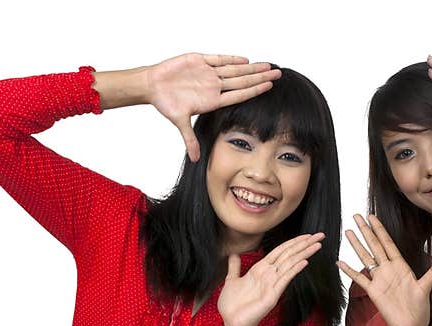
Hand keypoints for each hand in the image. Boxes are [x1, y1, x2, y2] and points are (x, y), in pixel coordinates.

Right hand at [147, 53, 281, 161]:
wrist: (153, 86)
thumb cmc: (166, 103)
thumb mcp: (179, 122)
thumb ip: (189, 139)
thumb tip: (194, 161)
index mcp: (213, 100)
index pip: (239, 94)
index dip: (254, 90)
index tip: (270, 87)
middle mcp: (214, 86)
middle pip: (242, 80)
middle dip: (260, 77)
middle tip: (278, 73)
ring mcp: (208, 73)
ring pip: (234, 69)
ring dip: (251, 67)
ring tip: (268, 64)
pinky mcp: (199, 61)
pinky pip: (218, 59)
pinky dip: (231, 59)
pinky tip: (246, 60)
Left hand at [218, 233, 324, 325]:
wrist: (232, 322)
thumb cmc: (232, 304)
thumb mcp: (232, 281)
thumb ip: (235, 268)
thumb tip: (233, 255)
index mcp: (261, 269)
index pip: (281, 251)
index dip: (294, 241)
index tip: (307, 234)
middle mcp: (269, 275)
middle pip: (290, 254)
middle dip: (305, 244)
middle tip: (320, 235)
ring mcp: (272, 284)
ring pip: (290, 264)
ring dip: (304, 253)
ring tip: (317, 244)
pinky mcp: (272, 295)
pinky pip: (285, 279)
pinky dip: (294, 270)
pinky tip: (304, 262)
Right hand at [337, 214, 431, 325]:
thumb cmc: (419, 308)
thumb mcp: (427, 285)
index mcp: (401, 266)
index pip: (388, 243)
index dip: (380, 230)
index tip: (372, 217)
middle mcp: (388, 270)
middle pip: (374, 246)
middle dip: (366, 231)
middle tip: (356, 216)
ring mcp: (379, 280)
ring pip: (365, 258)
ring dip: (357, 245)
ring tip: (348, 232)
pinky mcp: (373, 291)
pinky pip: (359, 278)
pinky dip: (349, 271)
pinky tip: (340, 262)